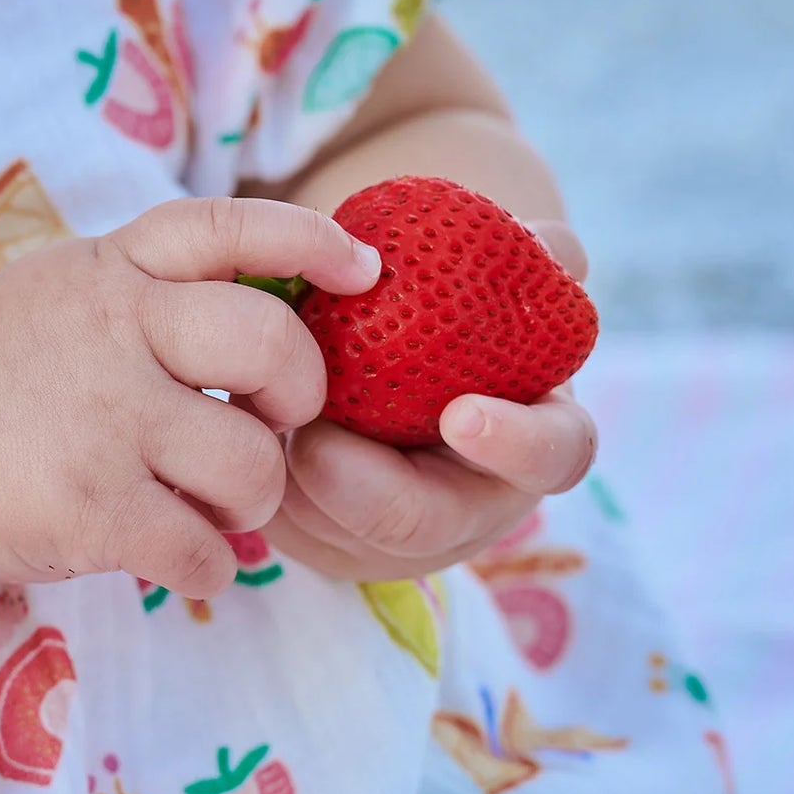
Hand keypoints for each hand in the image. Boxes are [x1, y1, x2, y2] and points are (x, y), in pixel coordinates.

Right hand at [0, 198, 380, 598]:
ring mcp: (103, 420)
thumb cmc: (4, 377)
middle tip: (270, 425)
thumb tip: (284, 291)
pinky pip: (206, 549)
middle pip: (272, 347)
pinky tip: (181, 557)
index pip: (230, 226)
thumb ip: (152, 283)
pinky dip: (211, 565)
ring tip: (210, 505)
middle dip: (300, 397)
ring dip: (254, 500)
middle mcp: (114, 332)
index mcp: (114, 269)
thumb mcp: (66, 291)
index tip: (366, 271)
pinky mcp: (90, 507)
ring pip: (253, 465)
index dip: (313, 240)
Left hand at [262, 220, 597, 581]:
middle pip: (417, 523)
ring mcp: (389, 540)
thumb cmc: (453, 318)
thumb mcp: (491, 284)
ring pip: (332, 526)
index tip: (462, 414)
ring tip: (260, 396)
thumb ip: (531, 258)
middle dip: (360, 483)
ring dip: (291, 466)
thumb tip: (553, 250)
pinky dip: (255, 466)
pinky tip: (239, 413)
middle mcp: (465, 510)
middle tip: (313, 434)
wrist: (379, 361)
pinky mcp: (319, 543)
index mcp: (531, 444)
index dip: (515, 444)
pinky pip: (282, 521)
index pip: (554, 457)